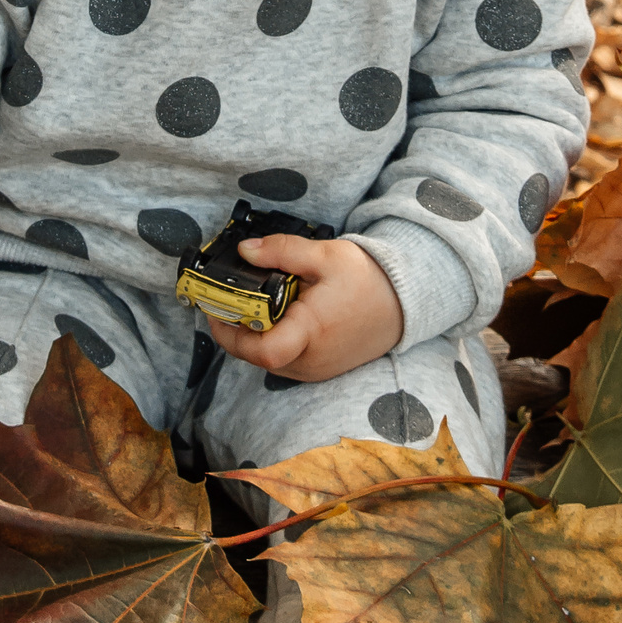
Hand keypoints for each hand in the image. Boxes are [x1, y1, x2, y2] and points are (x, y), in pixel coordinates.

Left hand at [207, 235, 403, 382]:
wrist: (404, 304)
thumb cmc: (368, 280)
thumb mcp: (326, 256)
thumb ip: (282, 252)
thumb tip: (245, 251)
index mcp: (310, 332)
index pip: (261, 350)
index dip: (230, 331)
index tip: (216, 307)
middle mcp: (310, 360)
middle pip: (255, 355)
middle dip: (235, 327)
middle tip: (227, 297)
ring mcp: (314, 371)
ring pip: (266, 359)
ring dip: (253, 335)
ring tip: (253, 303)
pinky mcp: (319, 372)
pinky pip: (282, 361)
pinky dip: (271, 340)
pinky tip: (275, 316)